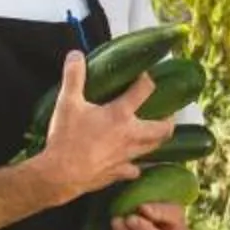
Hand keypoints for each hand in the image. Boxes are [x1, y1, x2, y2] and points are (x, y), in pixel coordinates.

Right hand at [32, 50, 169, 202]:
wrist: (61, 174)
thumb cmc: (66, 138)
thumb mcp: (67, 102)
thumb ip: (74, 76)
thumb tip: (76, 54)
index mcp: (120, 115)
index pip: (144, 90)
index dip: (146, 80)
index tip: (144, 76)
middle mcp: (131, 136)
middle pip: (162, 128)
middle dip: (168, 119)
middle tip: (166, 113)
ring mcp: (127, 157)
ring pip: (153, 149)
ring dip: (157, 141)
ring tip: (154, 134)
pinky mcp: (119, 173)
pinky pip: (134, 170)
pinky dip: (136, 166)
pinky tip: (132, 164)